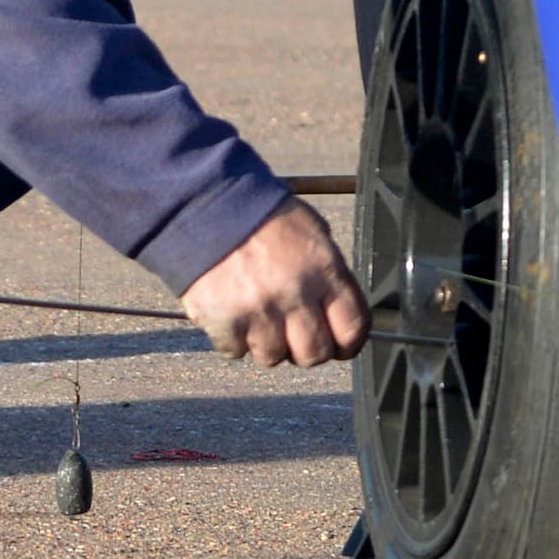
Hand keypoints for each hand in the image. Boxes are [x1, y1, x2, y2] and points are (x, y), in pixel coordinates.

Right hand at [179, 198, 364, 367]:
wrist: (206, 202)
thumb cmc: (261, 217)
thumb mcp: (311, 233)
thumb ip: (328, 276)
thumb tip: (338, 315)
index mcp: (323, 268)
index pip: (352, 328)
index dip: (348, 344)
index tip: (339, 346)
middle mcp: (294, 291)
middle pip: (314, 353)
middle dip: (305, 349)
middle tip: (293, 334)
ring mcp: (258, 308)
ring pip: (273, 357)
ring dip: (266, 342)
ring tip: (257, 315)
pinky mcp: (223, 319)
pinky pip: (235, 351)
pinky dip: (233, 338)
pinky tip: (232, 312)